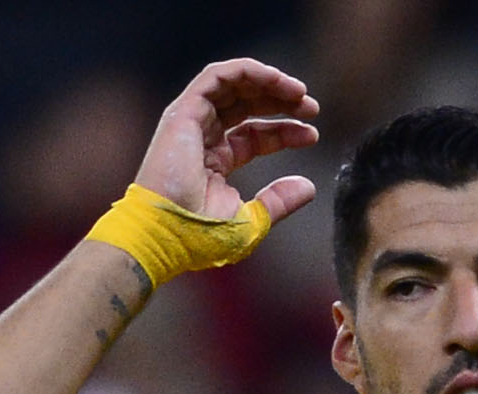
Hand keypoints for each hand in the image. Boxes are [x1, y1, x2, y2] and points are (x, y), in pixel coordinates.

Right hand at [136, 58, 320, 227]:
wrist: (165, 236)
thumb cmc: (199, 237)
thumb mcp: (251, 222)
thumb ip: (279, 202)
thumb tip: (308, 187)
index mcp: (215, 161)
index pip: (254, 134)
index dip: (284, 131)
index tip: (312, 134)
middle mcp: (203, 137)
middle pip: (246, 104)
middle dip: (281, 100)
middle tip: (312, 107)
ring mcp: (192, 122)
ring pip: (233, 85)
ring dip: (268, 82)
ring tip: (299, 92)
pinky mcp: (185, 111)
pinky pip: (218, 77)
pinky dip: (247, 71)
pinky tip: (275, 80)